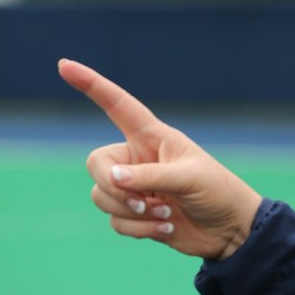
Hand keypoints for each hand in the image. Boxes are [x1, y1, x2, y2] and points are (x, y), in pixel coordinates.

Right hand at [59, 58, 263, 259]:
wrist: (230, 229)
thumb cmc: (217, 191)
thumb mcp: (189, 178)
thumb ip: (149, 176)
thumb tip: (111, 178)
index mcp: (153, 137)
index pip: (118, 106)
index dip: (92, 85)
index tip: (64, 65)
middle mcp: (138, 158)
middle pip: (96, 164)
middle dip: (113, 187)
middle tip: (146, 202)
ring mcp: (135, 187)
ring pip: (101, 196)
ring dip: (131, 212)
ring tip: (165, 215)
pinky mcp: (135, 215)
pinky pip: (115, 221)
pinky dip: (138, 230)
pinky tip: (167, 228)